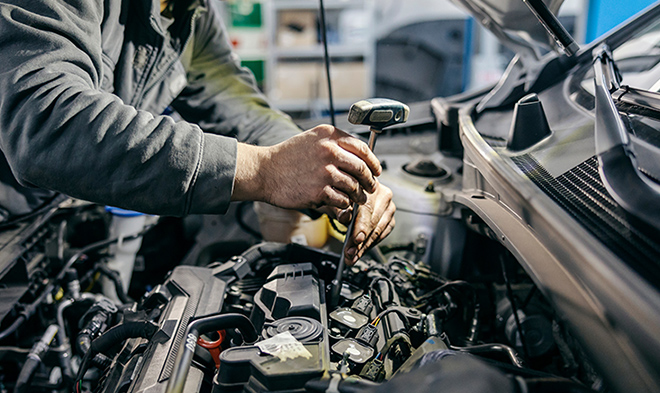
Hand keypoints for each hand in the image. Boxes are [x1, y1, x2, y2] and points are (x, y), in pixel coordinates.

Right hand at [233, 125, 380, 210]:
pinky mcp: (319, 191)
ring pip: (354, 186)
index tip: (376, 170)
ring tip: (357, 198)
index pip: (362, 148)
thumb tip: (359, 157)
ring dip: (358, 195)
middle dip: (370, 180)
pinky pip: (342, 200)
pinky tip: (341, 203)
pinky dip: (344, 204)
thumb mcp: (311, 140)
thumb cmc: (286, 157)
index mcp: (329, 135)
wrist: (264, 172)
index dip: (373, 161)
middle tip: (371, 187)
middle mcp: (329, 151)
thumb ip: (334, 144)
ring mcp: (324, 172)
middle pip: (362, 168)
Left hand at [322, 181, 395, 264]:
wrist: (350, 192)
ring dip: (364, 246)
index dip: (362, 226)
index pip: (367, 208)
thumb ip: (339, 208)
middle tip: (350, 253)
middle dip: (360, 241)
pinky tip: (360, 251)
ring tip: (352, 256)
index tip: (356, 240)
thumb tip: (344, 217)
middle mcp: (383, 195)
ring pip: (378, 231)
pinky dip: (370, 244)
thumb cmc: (343, 195)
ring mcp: (389, 207)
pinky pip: (382, 235)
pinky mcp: (390, 219)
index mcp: (369, 185)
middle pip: (374, 222)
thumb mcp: (336, 199)